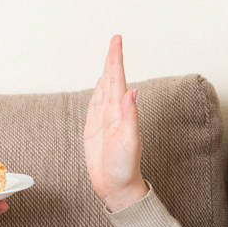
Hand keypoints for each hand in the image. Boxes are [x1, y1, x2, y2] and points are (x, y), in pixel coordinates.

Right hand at [84, 34, 147, 209]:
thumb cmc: (125, 168)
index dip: (116, 59)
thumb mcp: (129, 141)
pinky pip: (95, 103)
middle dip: (112, 59)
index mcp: (121, 112)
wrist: (117, 187)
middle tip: (115, 39)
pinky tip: (100, 83)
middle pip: (111, 80)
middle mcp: (113, 113)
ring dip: (106, 71)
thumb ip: (130, 115)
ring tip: (109, 56)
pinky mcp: (95, 129)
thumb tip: (132, 90)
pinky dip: (98, 90)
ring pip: (104, 89)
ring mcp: (104, 120)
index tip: (117, 39)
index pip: (118, 79)